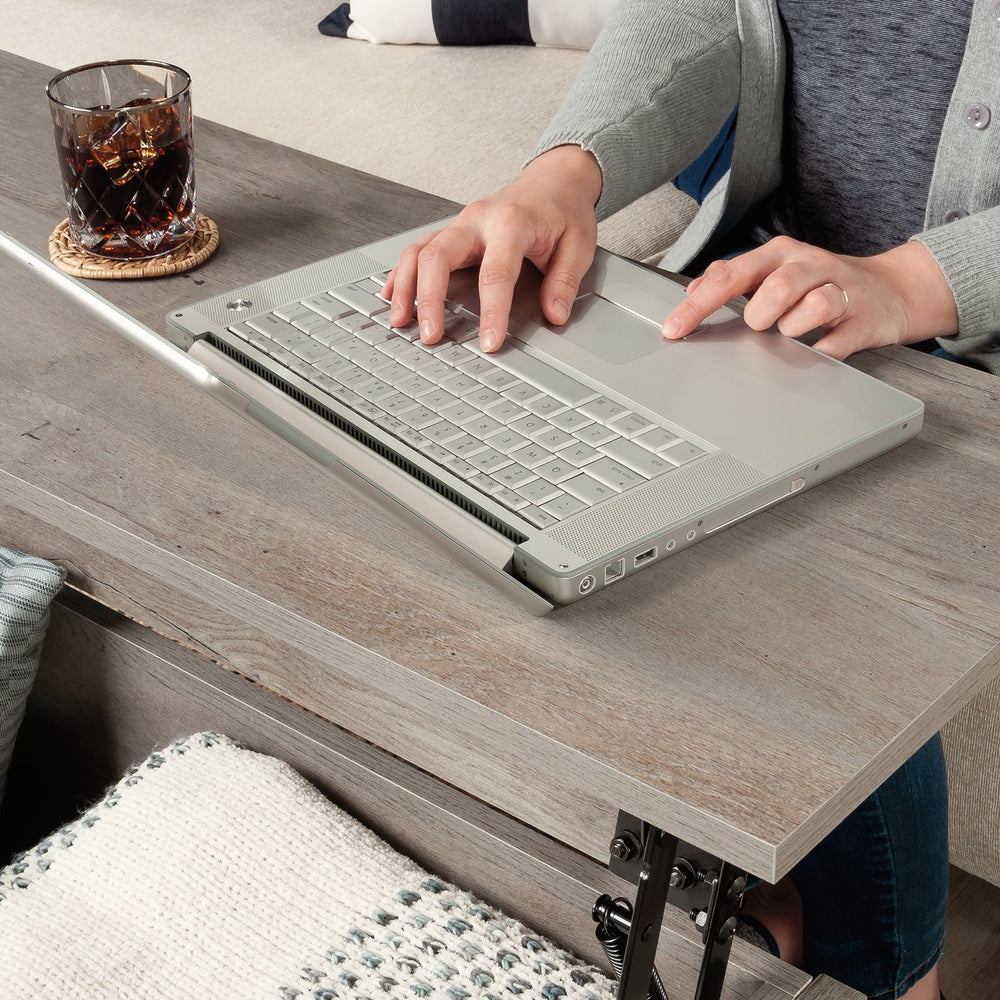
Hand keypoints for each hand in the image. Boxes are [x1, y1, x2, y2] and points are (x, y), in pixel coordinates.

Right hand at [382, 145, 601, 352]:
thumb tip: (555, 315)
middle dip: (430, 299)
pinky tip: (392, 296)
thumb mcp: (578, 245)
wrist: (553, 181)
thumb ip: (565, 282)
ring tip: (401, 321)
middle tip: (430, 335)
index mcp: (512, 222)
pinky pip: (417, 249)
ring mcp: (460, 223)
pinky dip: (401, 274)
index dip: (491, 312)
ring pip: (419, 251)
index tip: (489, 342)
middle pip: (439, 257)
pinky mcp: (451, 231)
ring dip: (405, 287)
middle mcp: (478, 219)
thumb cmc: (563, 212)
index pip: (496, 273)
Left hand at [661, 235, 958, 358]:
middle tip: (761, 325)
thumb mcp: (773, 273)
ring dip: (793, 328)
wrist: (893, 290)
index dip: (698, 305)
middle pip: (774, 287)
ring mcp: (841, 289)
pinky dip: (823, 350)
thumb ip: (733, 281)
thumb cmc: (820, 284)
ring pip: (810, 307)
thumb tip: (692, 292)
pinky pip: (837, 341)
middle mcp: (808, 265)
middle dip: (759, 315)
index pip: (729, 275)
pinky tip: (820, 348)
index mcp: (778, 255)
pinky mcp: (865, 318)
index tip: (674, 330)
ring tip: (794, 330)